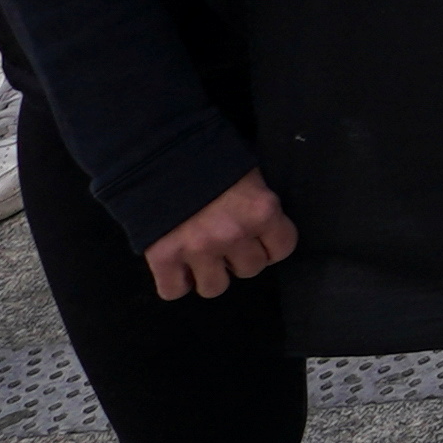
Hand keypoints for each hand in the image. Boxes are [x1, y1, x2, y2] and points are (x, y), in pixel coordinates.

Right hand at [145, 170, 298, 301]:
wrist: (159, 151)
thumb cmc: (211, 157)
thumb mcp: (249, 175)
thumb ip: (257, 207)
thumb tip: (263, 232)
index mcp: (261, 211)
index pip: (282, 249)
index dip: (270, 245)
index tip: (258, 240)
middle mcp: (234, 234)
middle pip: (250, 270)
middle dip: (239, 257)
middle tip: (225, 242)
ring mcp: (198, 249)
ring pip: (214, 288)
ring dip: (209, 275)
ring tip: (201, 257)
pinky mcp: (164, 258)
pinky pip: (173, 291)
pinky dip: (174, 283)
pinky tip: (175, 266)